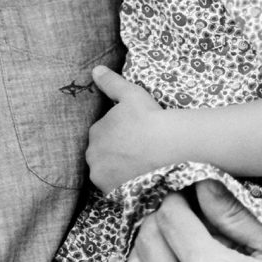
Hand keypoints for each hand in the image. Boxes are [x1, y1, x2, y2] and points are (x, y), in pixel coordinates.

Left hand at [86, 66, 167, 193]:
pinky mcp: (112, 191)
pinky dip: (121, 182)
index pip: (102, 134)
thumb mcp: (129, 93)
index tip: (132, 133)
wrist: (168, 143)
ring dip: (116, 168)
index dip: (117, 134)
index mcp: (95, 132)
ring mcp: (101, 175)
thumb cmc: (149, 116)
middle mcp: (92, 155)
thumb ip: (110, 82)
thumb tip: (95, 70)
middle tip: (136, 148)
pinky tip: (135, 176)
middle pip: (102, 154)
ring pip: (106, 170)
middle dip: (113, 151)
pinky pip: (113, 187)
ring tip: (137, 163)